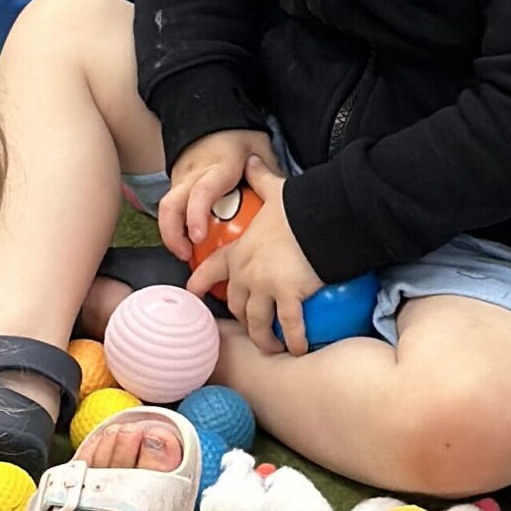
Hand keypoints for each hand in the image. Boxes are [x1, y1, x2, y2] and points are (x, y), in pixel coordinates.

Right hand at [158, 129, 279, 264]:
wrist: (212, 115)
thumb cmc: (238, 136)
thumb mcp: (261, 149)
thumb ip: (269, 177)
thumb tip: (284, 205)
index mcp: (219, 166)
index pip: (202, 192)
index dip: (196, 216)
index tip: (198, 238)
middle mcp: (195, 173)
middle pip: (171, 205)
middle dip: (173, 234)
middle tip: (187, 255)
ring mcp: (182, 178)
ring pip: (167, 208)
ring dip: (172, 234)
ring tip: (187, 253)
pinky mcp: (176, 183)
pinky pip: (172, 206)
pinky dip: (176, 225)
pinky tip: (188, 239)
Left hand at [206, 179, 323, 356]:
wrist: (318, 218)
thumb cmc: (297, 206)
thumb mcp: (274, 192)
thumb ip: (260, 180)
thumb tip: (252, 160)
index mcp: (240, 251)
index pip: (212, 269)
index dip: (200, 283)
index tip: (192, 294)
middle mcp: (247, 273)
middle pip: (237, 305)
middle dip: (243, 320)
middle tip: (252, 329)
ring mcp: (265, 287)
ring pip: (257, 323)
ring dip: (265, 339)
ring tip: (276, 348)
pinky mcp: (288, 297)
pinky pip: (289, 327)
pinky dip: (294, 341)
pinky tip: (298, 349)